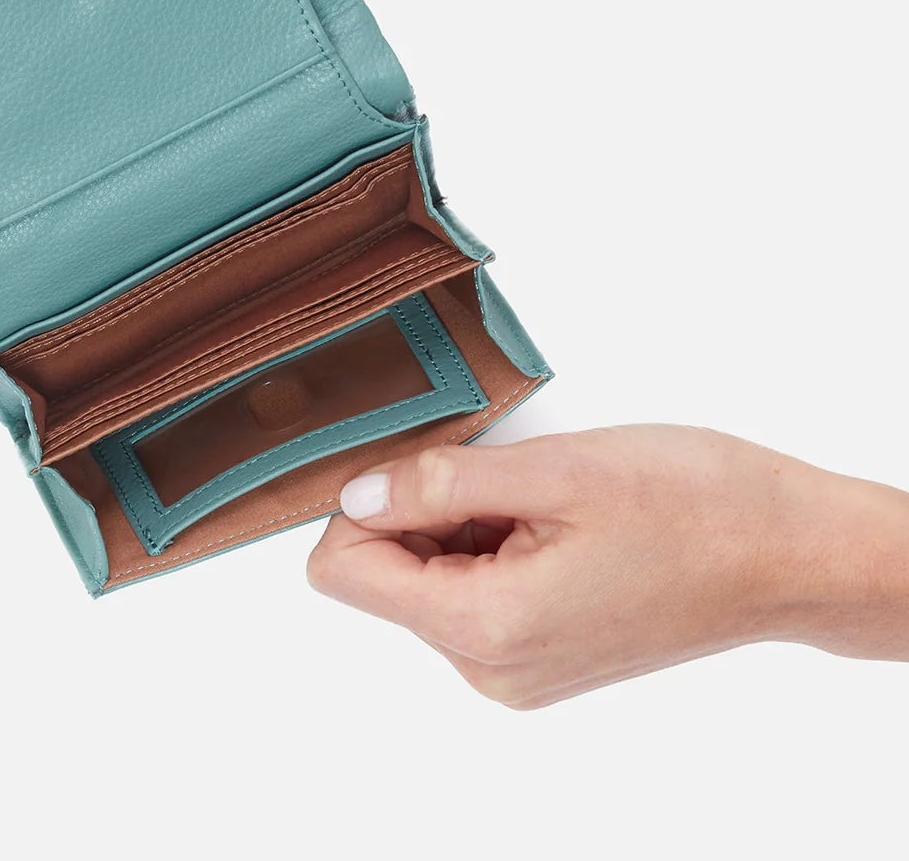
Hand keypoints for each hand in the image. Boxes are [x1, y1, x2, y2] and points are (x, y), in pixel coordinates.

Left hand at [307, 425, 908, 707]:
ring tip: (545, 501)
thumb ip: (437, 485)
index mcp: (483, 628)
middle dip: (422, 510)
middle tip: (506, 478)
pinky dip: (494, 541)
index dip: (366, 504)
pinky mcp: (542, 653)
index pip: (344, 572)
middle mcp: (490, 667)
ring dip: (464, 523)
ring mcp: (517, 667)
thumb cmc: (692, 506)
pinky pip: (474, 590)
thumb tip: (355, 494)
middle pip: (385, 575)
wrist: (790, 553)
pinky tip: (557, 521)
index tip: (426, 466)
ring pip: (430, 577)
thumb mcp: (554, 472)